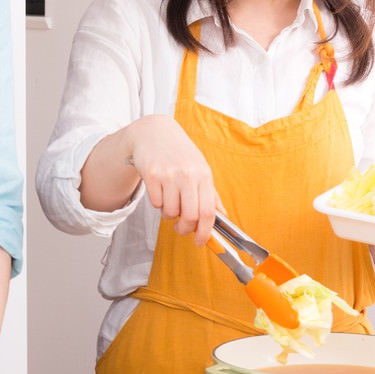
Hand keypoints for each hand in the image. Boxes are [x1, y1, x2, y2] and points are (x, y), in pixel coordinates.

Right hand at [124, 115, 219, 243]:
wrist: (154, 132)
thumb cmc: (180, 153)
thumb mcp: (200, 169)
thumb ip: (211, 194)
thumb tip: (223, 217)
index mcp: (204, 174)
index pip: (208, 211)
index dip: (205, 232)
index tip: (201, 241)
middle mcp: (188, 174)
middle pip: (190, 216)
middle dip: (184, 228)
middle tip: (181, 228)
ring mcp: (169, 174)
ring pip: (170, 212)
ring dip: (169, 215)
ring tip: (169, 202)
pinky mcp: (151, 175)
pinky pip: (156, 203)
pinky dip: (158, 204)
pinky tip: (160, 191)